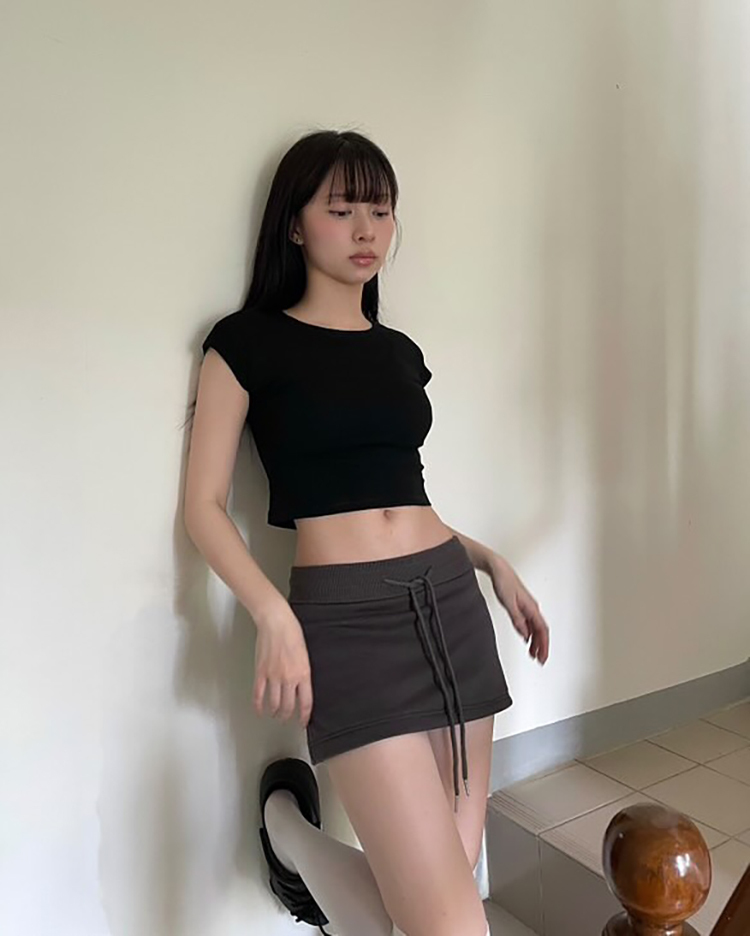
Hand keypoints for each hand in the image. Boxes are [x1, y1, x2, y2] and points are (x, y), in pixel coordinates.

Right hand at [253, 602, 313, 727]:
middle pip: (288, 706)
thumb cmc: (292, 632)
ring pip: (274, 704)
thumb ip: (304, 672)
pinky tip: (259, 710)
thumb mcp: (305, 654)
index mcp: (303, 674)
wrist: (276, 622)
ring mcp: (273, 676)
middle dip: (288, 716)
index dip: (304, 715)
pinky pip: (258, 694)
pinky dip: (258, 705)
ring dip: (275, 712)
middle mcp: (289, 678)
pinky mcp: (260, 672)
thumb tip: (302, 685)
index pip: (306, 702)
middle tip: (287, 719)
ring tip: (275, 714)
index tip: (303, 721)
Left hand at [488, 556, 549, 664]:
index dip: (544, 645)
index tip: (543, 657)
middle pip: (541, 631)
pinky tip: (526, 639)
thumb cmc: (504, 581)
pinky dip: (530, 633)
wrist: (499, 569)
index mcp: (532, 608)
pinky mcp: (522, 606)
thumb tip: (525, 635)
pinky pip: (530, 623)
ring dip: (536, 641)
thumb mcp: (509, 603)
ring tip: (533, 653)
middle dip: (542, 647)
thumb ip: (517, 619)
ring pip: (536, 628)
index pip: (542, 630)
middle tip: (539, 660)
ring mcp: (528, 607)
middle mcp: (532, 608)